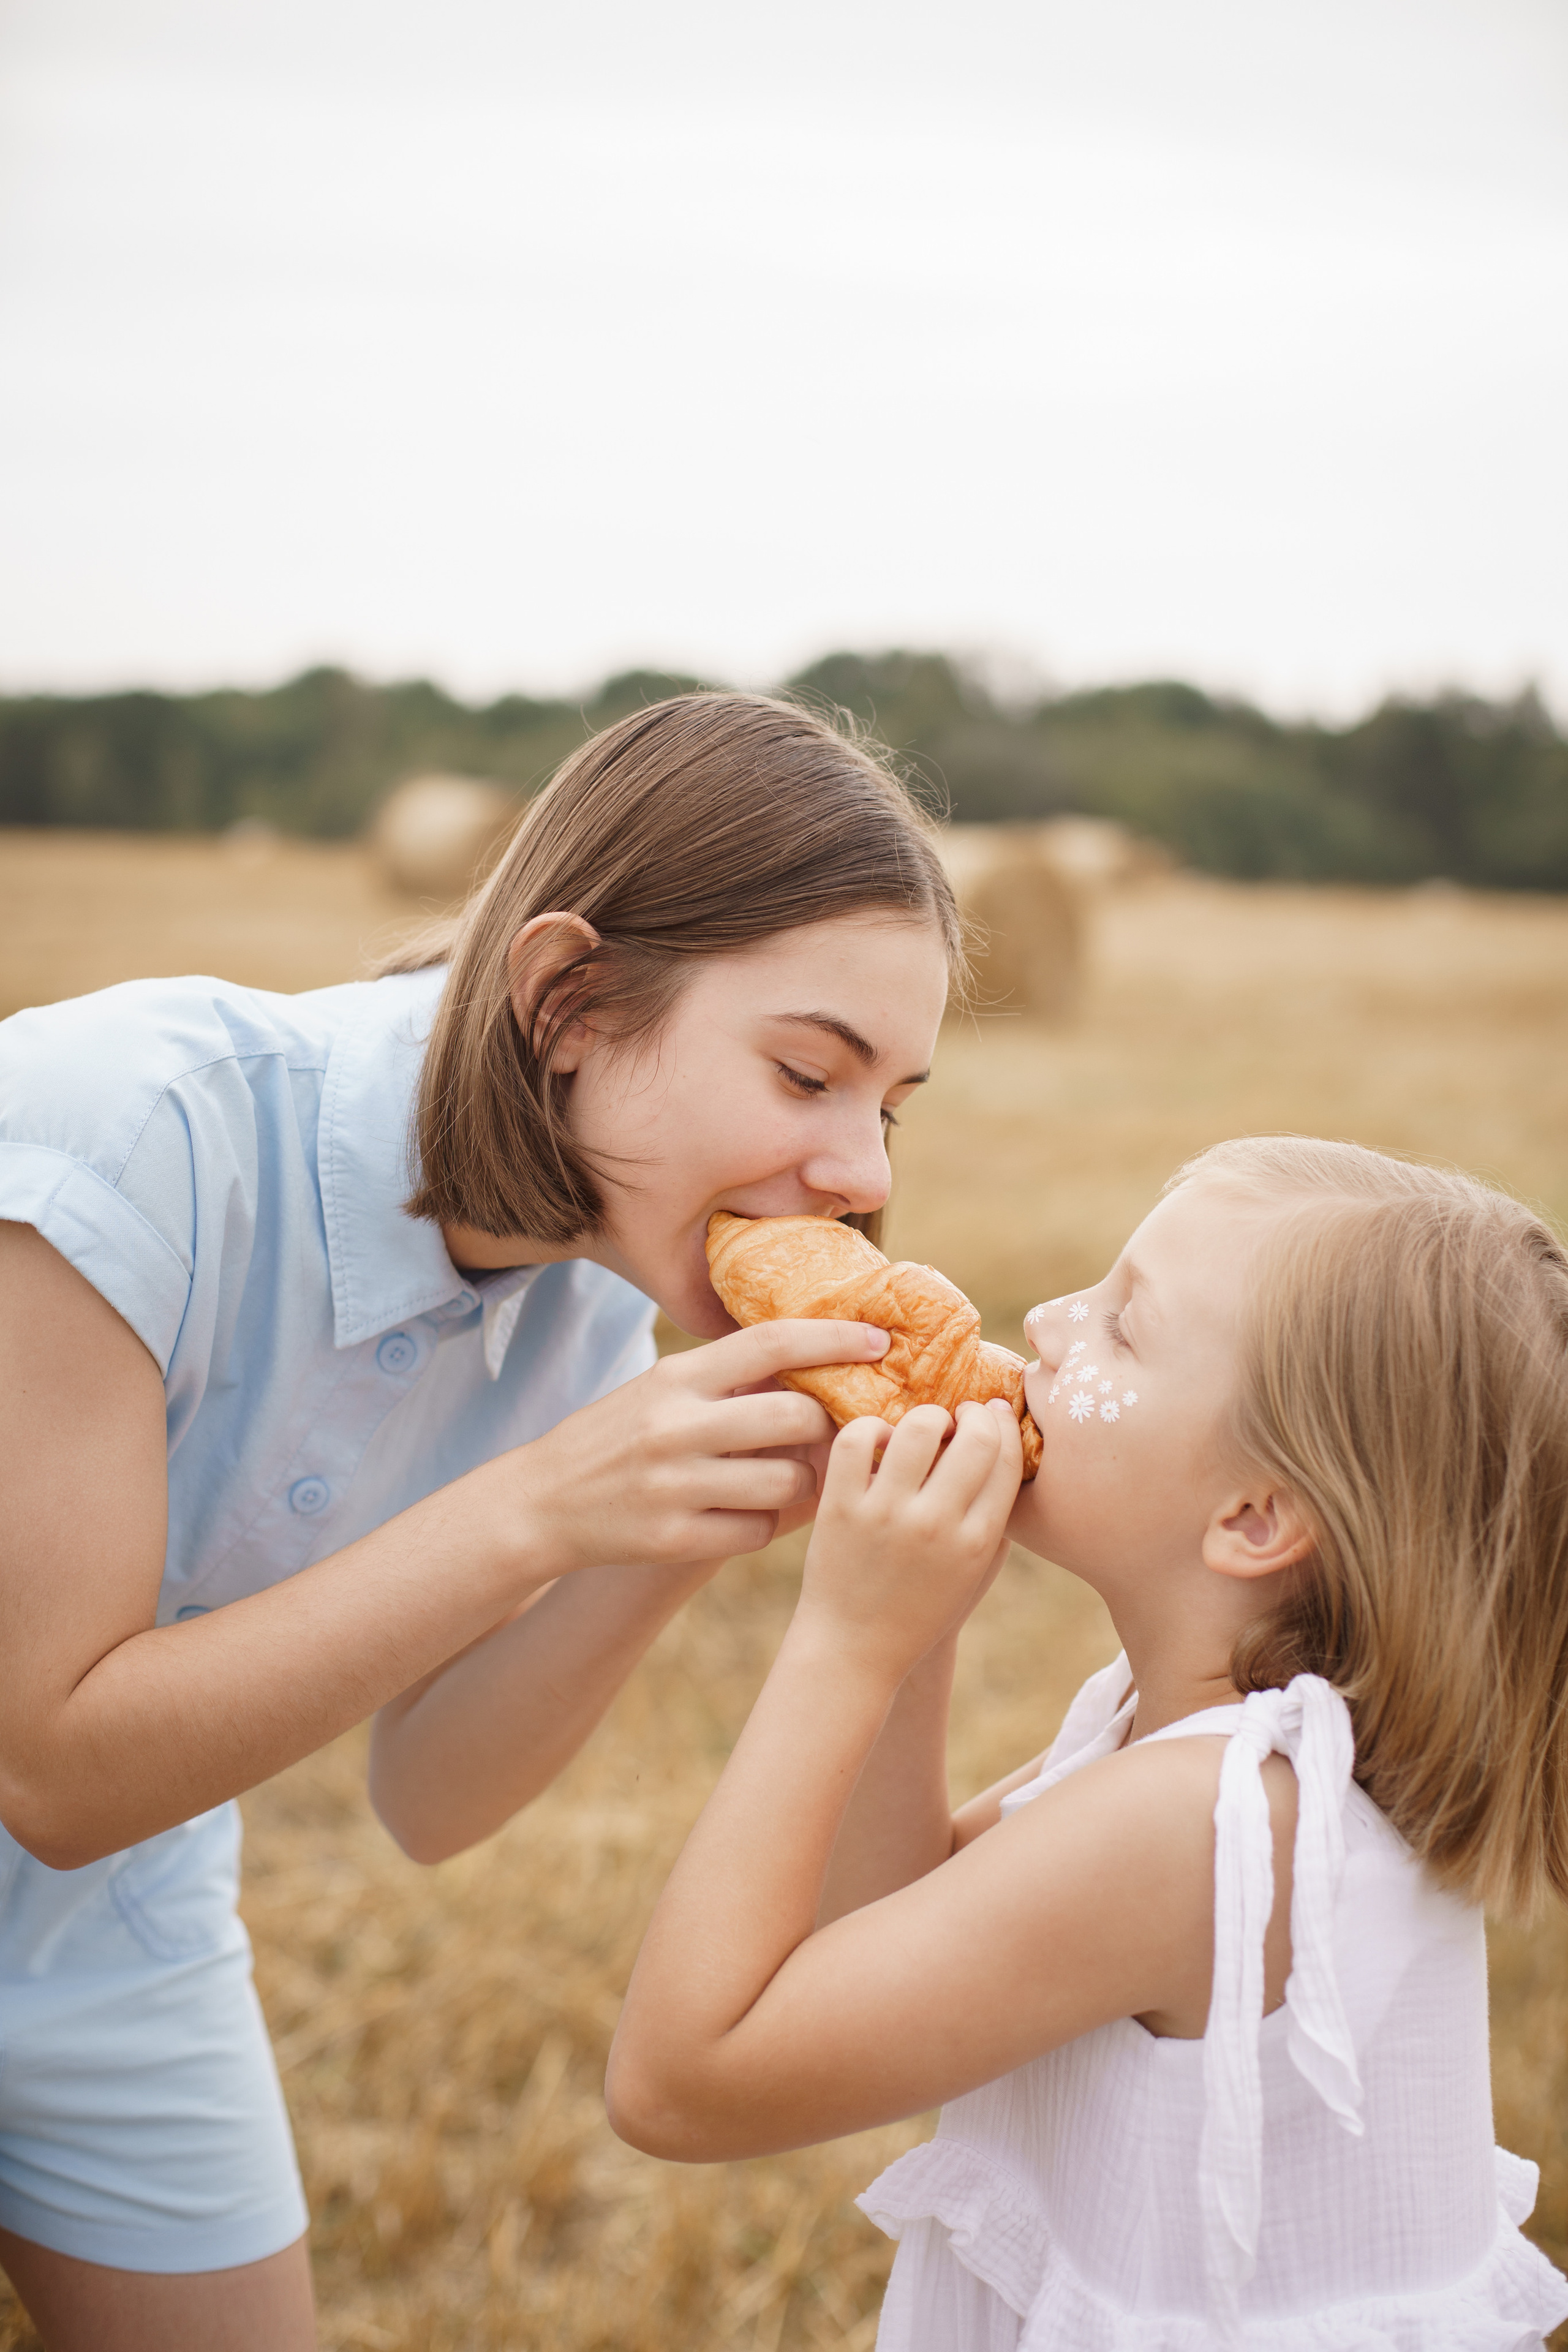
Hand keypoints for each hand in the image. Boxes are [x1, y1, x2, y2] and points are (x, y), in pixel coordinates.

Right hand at [506, 1320, 888, 1577]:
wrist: (541, 1503)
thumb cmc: (616, 1438)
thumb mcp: (661, 1389)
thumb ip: (727, 1378)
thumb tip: (816, 1364)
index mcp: (676, 1378)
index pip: (772, 1342)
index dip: (834, 1338)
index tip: (878, 1341)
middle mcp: (676, 1426)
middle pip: (796, 1416)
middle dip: (827, 1426)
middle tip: (832, 1433)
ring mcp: (675, 1485)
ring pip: (788, 1482)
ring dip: (803, 1483)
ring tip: (788, 1480)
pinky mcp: (674, 1539)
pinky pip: (758, 1530)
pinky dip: (766, 1523)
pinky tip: (749, 1514)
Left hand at [794, 1400, 1022, 1686]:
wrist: (855, 1649)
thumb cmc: (921, 1607)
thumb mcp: (972, 1572)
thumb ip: (994, 1516)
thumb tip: (1003, 1442)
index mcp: (977, 1543)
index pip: (1008, 1460)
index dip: (1005, 1426)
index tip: (994, 1415)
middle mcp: (936, 1526)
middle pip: (976, 1436)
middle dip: (974, 1413)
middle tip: (961, 1414)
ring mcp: (886, 1515)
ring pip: (918, 1426)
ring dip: (926, 1416)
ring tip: (921, 1428)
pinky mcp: (840, 1509)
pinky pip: (856, 1438)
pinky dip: (870, 1426)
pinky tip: (878, 1440)